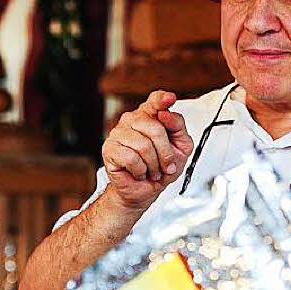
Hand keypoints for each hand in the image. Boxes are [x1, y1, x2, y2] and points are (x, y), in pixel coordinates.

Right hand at [101, 91, 194, 212]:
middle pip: (155, 128)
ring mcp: (118, 132)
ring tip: (151, 170)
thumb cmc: (162, 168)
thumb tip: (166, 113)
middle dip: (165, 153)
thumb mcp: (181, 147)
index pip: (155, 101)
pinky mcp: (109, 148)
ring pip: (143, 146)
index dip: (162, 99)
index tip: (170, 98)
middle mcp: (132, 120)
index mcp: (150, 116)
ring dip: (153, 165)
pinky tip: (138, 172)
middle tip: (165, 166)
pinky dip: (140, 171)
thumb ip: (178, 127)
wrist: (145, 191)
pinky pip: (132, 159)